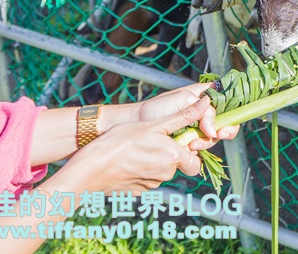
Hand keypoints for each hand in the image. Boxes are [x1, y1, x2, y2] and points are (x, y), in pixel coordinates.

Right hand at [53, 99, 212, 194]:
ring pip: (160, 170)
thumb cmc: (121, 142)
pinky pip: (145, 179)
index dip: (188, 149)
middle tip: (151, 140)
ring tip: (135, 148)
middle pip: (176, 163)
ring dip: (154, 160)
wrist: (91, 169)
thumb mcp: (153, 124)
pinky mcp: (137, 192)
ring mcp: (151, 185)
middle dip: (168, 153)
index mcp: (173, 157)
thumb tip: (206, 104)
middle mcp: (166, 175)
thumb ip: (182, 117)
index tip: (176, 139)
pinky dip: (140, 170)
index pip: (194, 160)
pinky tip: (127, 161)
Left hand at [111, 84, 239, 150]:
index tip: (225, 125)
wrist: (137, 125)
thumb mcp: (184, 99)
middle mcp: (203, 112)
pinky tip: (187, 150)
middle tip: (213, 136)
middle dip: (221, 132)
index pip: (228, 103)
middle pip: (225, 123)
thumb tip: (215, 130)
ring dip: (205, 143)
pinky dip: (196, 151)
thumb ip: (204, 111)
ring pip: (212, 138)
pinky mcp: (189, 142)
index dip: (232, 114)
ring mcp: (197, 128)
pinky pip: (200, 148)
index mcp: (205, 97)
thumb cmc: (157, 107)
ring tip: (191, 144)